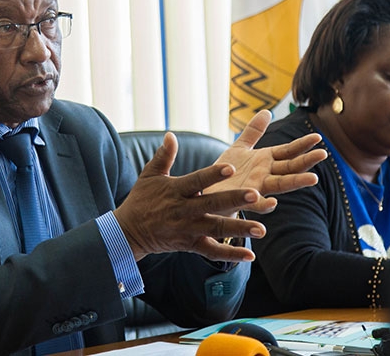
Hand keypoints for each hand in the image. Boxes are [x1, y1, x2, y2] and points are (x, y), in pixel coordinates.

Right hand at [114, 132, 265, 262]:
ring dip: (239, 229)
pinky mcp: (190, 244)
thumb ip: (163, 156)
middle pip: (212, 204)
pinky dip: (230, 254)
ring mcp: (188, 229)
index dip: (214, 175)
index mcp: (175, 190)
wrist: (129, 232)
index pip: (197, 181)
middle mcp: (184, 210)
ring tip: (261, 229)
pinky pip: (212, 251)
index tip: (232, 167)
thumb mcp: (150, 175)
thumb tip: (171, 135)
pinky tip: (250, 255)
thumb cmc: (141, 200)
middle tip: (256, 194)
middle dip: (234, 200)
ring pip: (216, 229)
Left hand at [203, 109, 324, 212]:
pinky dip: (265, 204)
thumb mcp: (240, 148)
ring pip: (280, 185)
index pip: (288, 151)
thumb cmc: (227, 172)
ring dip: (296, 182)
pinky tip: (274, 203)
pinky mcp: (243, 200)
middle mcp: (265, 175)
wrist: (210, 193)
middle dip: (306, 161)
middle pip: (289, 168)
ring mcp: (256, 188)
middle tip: (323, 154)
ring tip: (313, 179)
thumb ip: (254, 132)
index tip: (318, 137)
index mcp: (265, 161)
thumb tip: (267, 111)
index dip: (302, 145)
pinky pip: (256, 204)